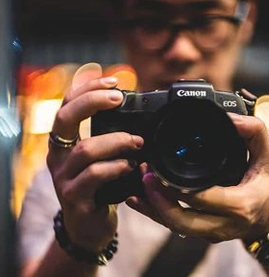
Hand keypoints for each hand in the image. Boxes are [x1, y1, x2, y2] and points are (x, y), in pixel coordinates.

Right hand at [47, 72, 143, 251]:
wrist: (89, 227)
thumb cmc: (99, 188)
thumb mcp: (100, 159)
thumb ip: (109, 138)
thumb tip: (136, 115)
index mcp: (64, 143)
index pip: (67, 105)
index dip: (87, 89)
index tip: (113, 81)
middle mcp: (59, 157)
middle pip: (65, 118)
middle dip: (92, 102)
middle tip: (118, 98)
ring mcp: (64, 177)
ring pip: (86, 149)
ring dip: (116, 141)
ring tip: (137, 142)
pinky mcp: (75, 197)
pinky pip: (95, 176)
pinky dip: (116, 167)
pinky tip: (130, 166)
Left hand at [126, 114, 268, 242]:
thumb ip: (254, 132)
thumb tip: (231, 117)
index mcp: (240, 205)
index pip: (200, 198)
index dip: (174, 186)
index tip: (157, 169)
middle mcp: (224, 224)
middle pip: (181, 220)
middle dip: (157, 200)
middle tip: (144, 175)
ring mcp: (213, 232)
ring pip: (175, 227)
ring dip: (153, 208)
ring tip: (138, 187)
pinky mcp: (206, 233)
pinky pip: (178, 228)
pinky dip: (158, 215)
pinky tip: (142, 202)